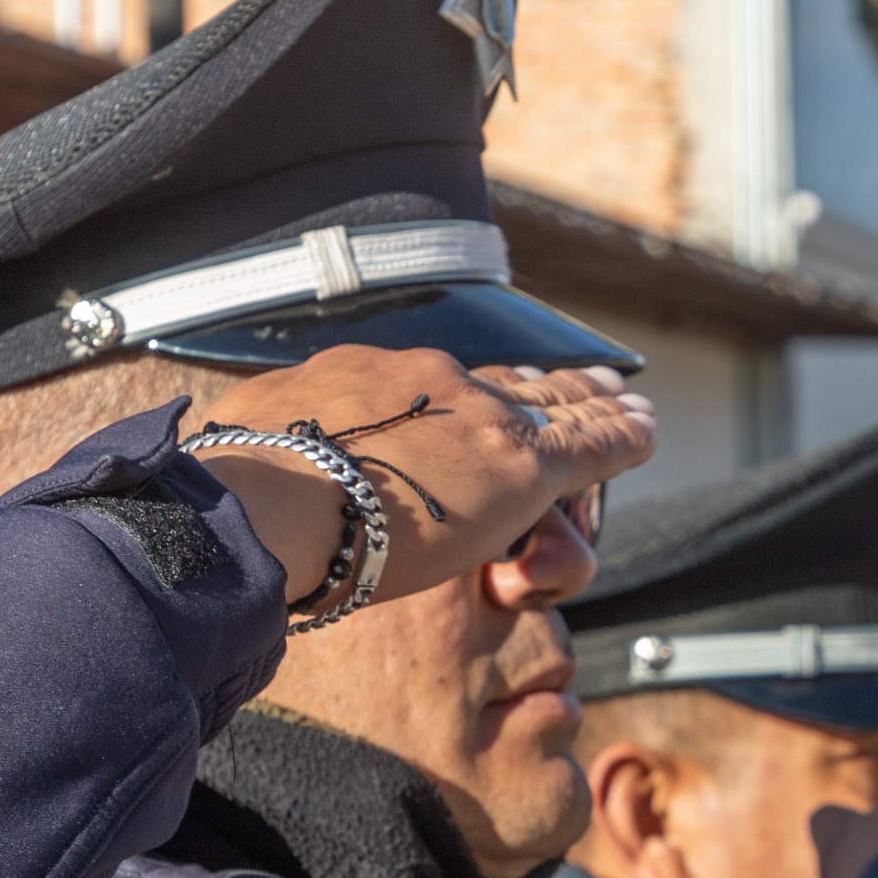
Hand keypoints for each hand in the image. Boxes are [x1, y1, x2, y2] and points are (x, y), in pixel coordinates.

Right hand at [193, 346, 654, 605]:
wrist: (264, 500)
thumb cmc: (234, 486)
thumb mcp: (244, 439)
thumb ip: (267, 441)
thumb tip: (232, 450)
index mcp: (368, 381)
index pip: (437, 383)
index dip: (473, 387)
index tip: (492, 385)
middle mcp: (430, 382)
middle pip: (503, 386)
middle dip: (547, 385)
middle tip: (586, 377)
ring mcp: (478, 419)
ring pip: (552, 411)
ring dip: (593, 406)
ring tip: (628, 401)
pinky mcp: (518, 466)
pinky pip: (589, 444)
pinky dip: (622, 435)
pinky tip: (646, 428)